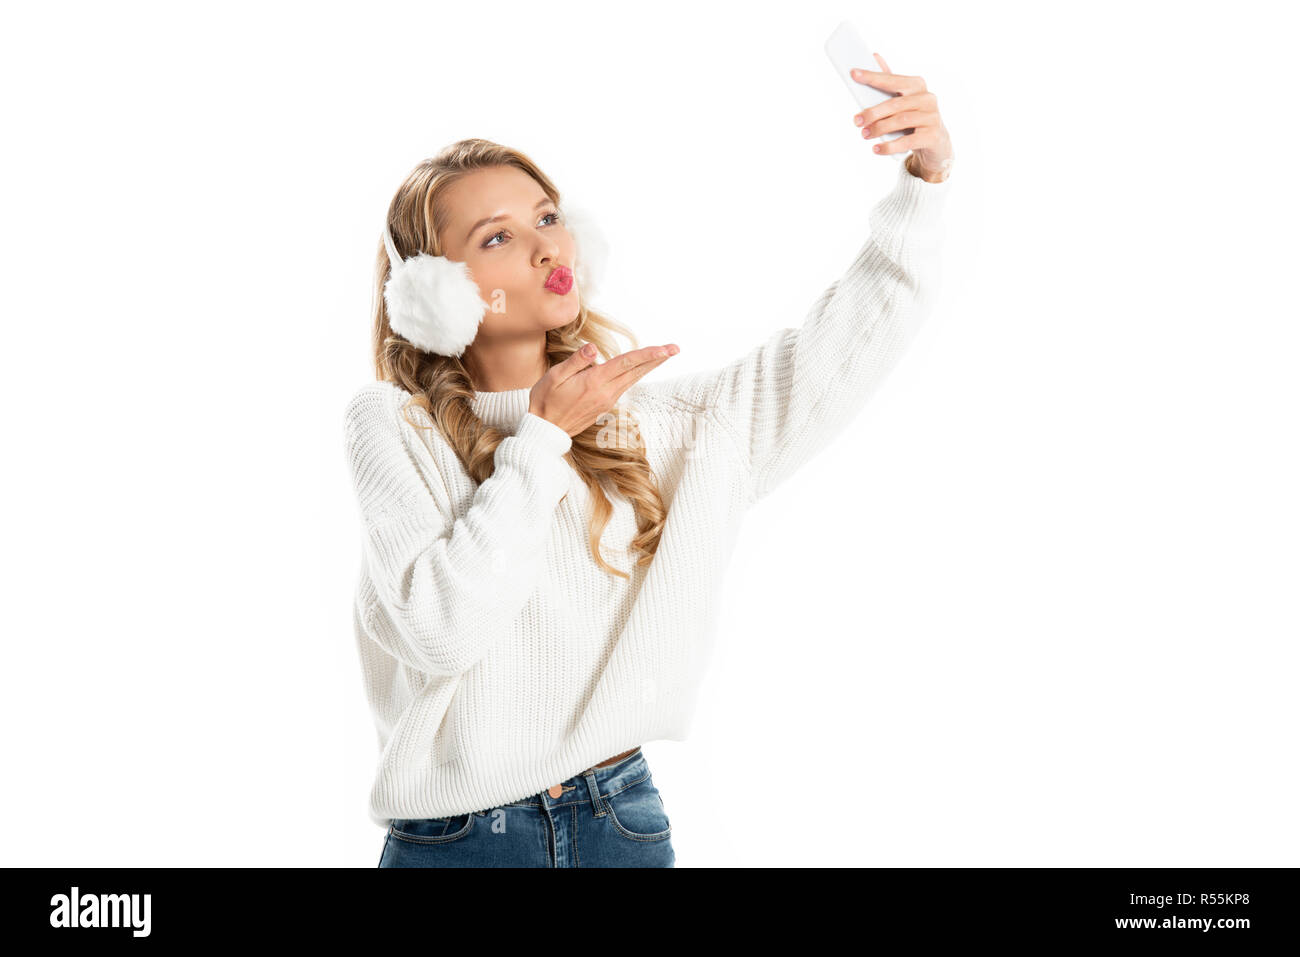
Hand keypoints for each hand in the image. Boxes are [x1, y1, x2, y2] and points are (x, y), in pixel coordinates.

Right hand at [529, 342, 679, 436]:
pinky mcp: (604, 405)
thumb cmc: (545, 400)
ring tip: (663, 355)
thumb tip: (594, 348)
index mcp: (594, 382)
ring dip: (648, 366)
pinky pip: (623, 385)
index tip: (666, 348)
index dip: (648, 354)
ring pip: (632, 379)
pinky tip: (639, 368)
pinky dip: (634, 374)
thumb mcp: (554, 376)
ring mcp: (607, 400)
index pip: (627, 363)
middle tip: (675, 348)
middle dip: (657, 359)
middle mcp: (605, 392)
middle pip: (636, 371)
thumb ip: (576, 361)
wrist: (546, 430)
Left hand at [850, 52, 953, 180]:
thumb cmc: (914, 116)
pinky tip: (876, 149)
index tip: (854, 74)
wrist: (937, 142)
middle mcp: (927, 98)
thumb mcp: (903, 98)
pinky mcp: (932, 136)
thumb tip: (874, 56)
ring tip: (865, 134)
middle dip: (873, 112)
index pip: (892, 79)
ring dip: (879, 128)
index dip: (873, 77)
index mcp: (917, 85)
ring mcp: (931, 117)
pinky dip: (890, 146)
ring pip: (901, 121)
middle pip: (895, 103)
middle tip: (856, 120)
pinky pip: (907, 141)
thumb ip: (890, 80)